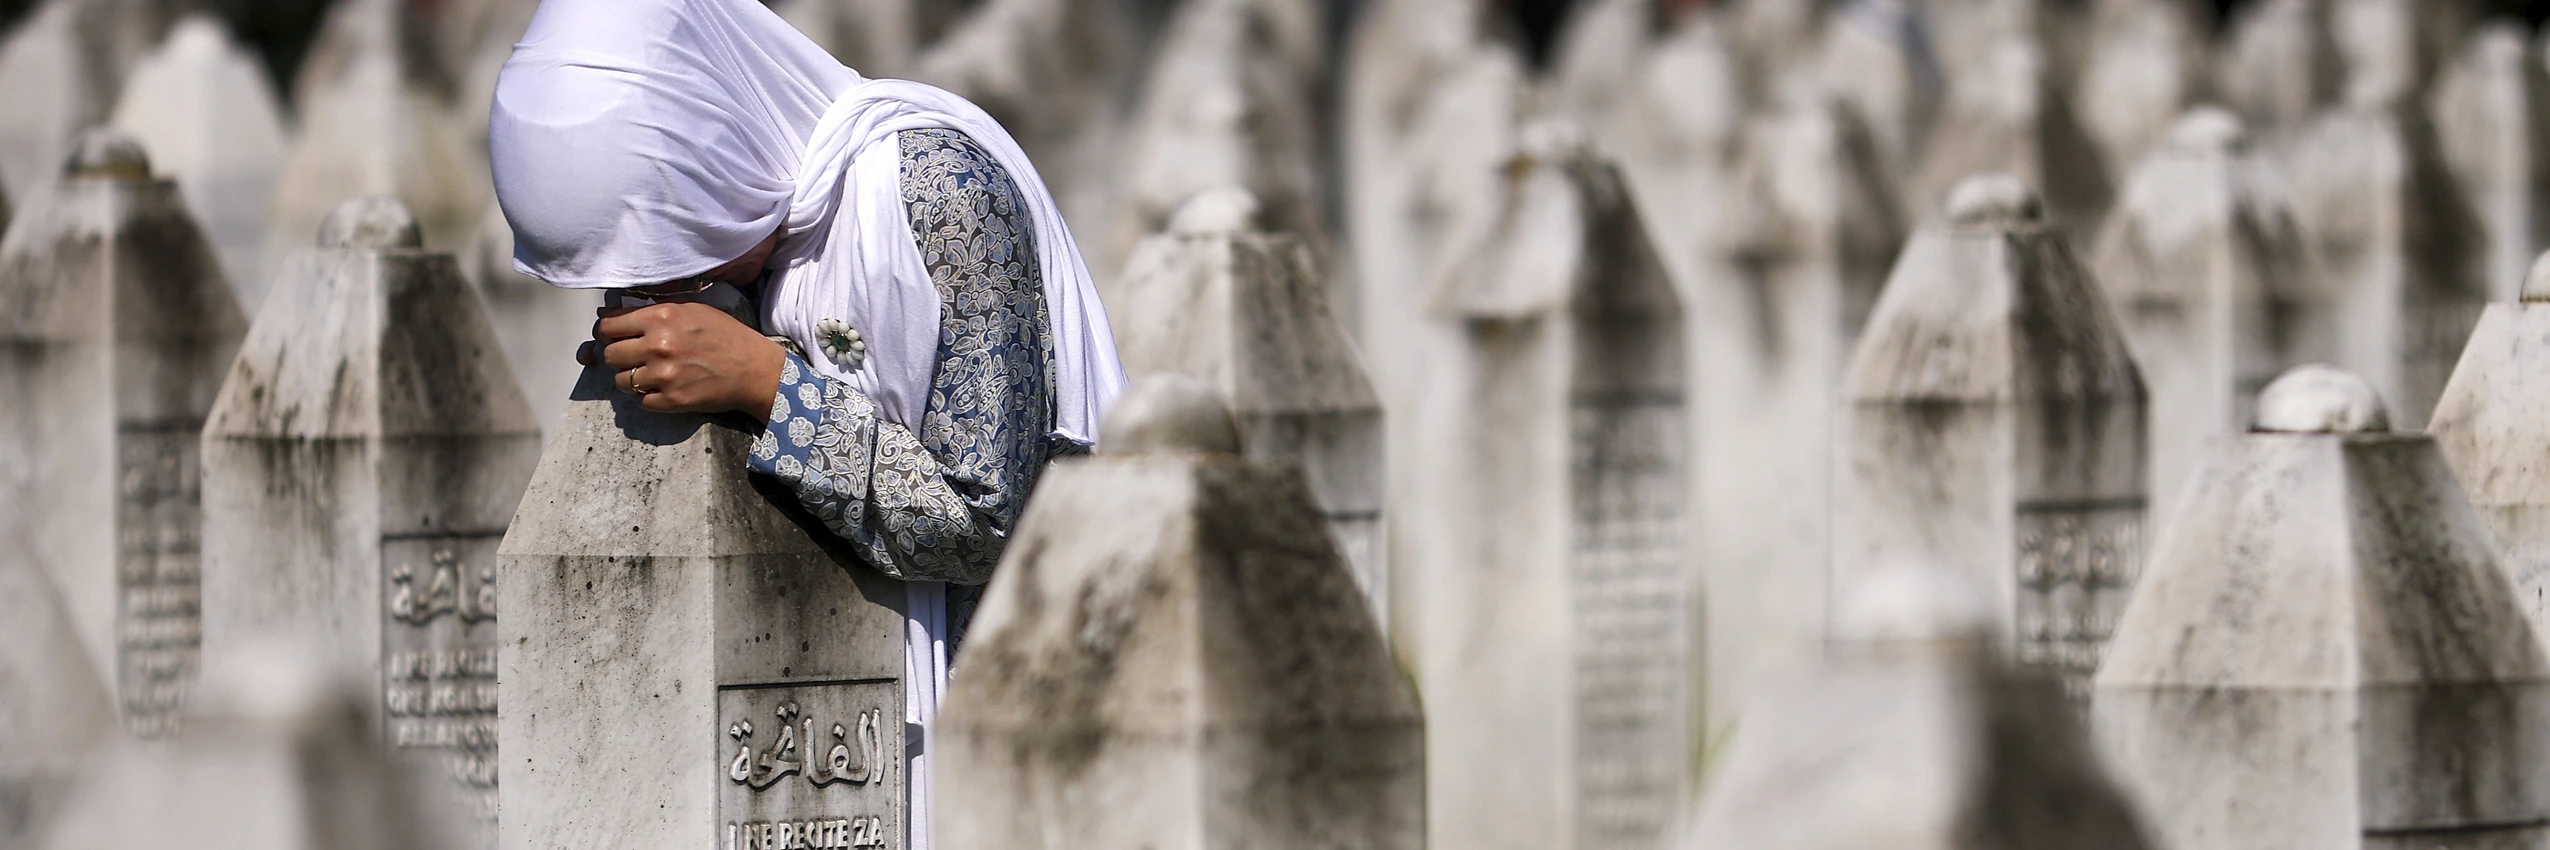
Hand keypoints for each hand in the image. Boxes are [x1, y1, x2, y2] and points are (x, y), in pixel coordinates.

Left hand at [579, 302, 782, 418]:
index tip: (614, 336)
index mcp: (661, 318)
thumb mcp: (690, 310)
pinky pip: (639, 402)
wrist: (754, 369)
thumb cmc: (725, 336)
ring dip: (631, 379)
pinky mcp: (671, 401)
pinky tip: (663, 388)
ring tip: (650, 374)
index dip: (607, 332)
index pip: (608, 326)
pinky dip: (647, 397)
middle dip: (619, 356)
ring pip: (621, 381)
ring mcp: (664, 376)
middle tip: (635, 357)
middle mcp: (658, 345)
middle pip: (610, 355)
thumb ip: (650, 310)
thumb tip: (607, 312)